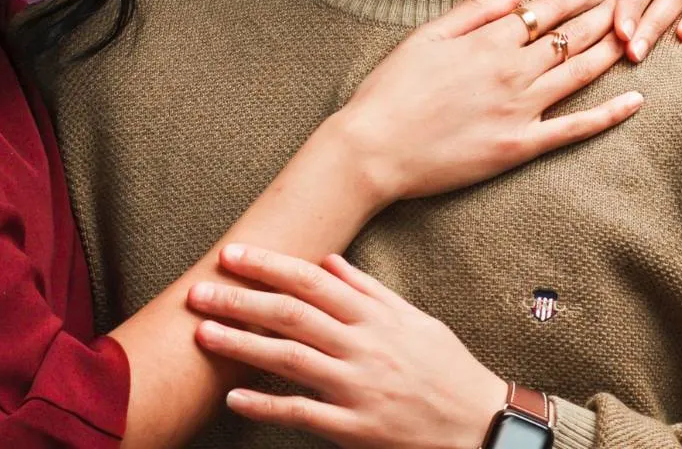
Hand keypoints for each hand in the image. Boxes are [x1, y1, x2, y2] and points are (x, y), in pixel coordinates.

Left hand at [190, 245, 505, 448]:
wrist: (482, 424)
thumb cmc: (448, 370)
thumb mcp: (415, 320)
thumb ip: (369, 291)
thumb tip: (330, 260)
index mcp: (375, 317)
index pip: (311, 281)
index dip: (268, 266)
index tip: (232, 254)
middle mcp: (363, 347)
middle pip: (291, 315)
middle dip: (241, 300)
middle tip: (198, 290)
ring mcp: (358, 387)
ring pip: (290, 359)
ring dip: (242, 345)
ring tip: (204, 335)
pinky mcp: (356, 427)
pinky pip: (303, 413)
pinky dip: (266, 405)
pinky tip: (234, 397)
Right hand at [326, 0, 641, 206]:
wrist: (373, 149)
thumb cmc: (390, 91)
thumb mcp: (425, 37)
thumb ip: (474, 10)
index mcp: (485, 41)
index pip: (544, 10)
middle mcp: (509, 71)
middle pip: (570, 37)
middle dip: (605, 16)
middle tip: (633, 1)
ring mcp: (519, 110)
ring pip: (579, 74)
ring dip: (611, 52)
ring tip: (637, 36)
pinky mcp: (520, 146)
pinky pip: (574, 129)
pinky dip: (608, 114)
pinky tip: (635, 100)